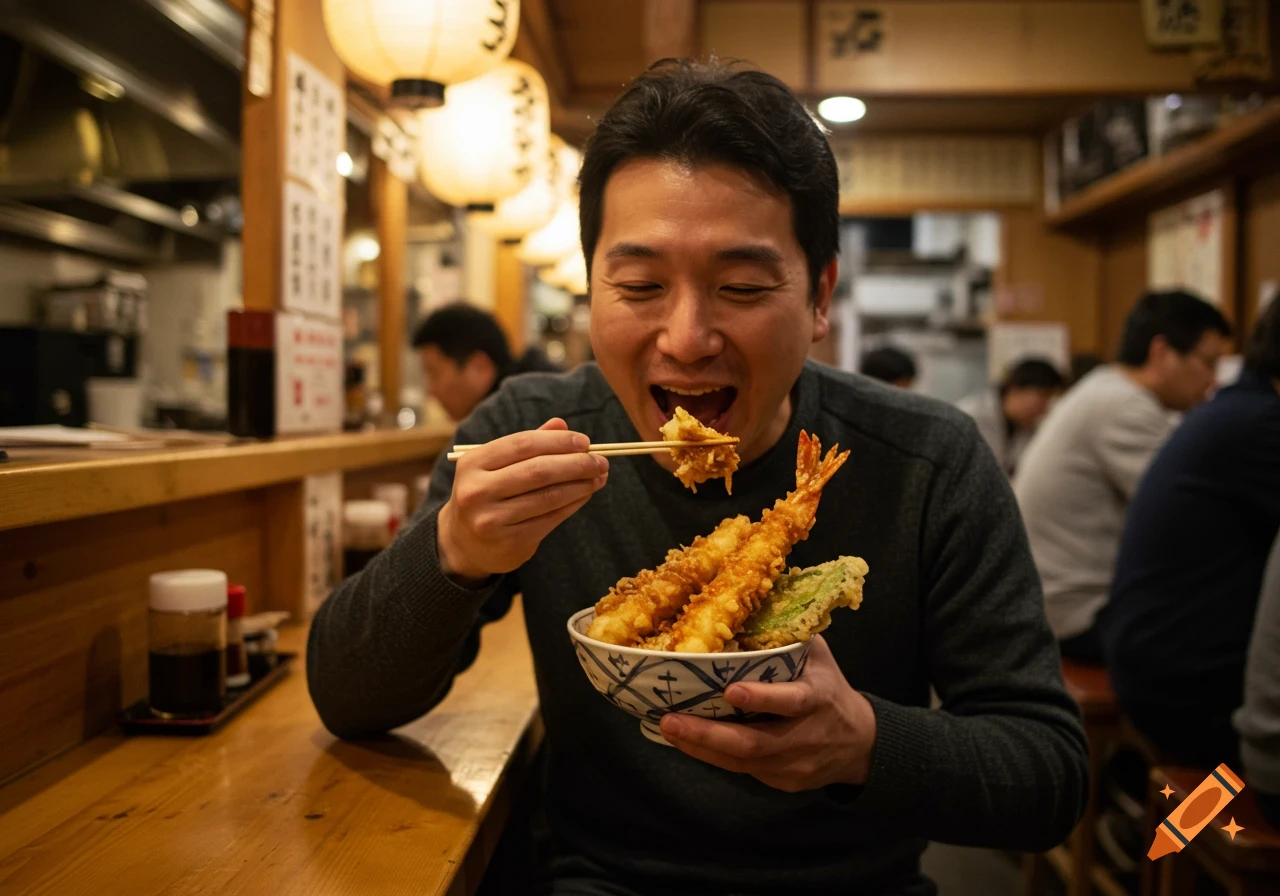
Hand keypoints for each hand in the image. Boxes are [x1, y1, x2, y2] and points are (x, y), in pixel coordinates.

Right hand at [437, 418, 607, 581]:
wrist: (464, 543)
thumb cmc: (488, 494)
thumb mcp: (496, 465)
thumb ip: (528, 444)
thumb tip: (563, 425)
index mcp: (473, 463)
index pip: (523, 444)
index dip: (558, 441)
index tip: (585, 442)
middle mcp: (477, 491)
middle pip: (539, 470)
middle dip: (577, 464)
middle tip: (601, 462)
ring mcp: (492, 519)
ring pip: (549, 496)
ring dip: (580, 485)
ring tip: (598, 477)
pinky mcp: (510, 542)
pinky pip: (551, 518)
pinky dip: (573, 504)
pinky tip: (585, 495)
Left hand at [659, 636, 876, 791]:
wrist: (860, 744)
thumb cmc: (830, 688)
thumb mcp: (820, 657)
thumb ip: (790, 636)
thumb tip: (753, 600)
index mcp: (818, 698)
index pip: (791, 701)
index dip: (761, 698)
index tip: (728, 690)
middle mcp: (805, 736)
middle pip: (755, 743)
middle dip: (709, 734)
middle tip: (671, 720)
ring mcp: (794, 765)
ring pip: (742, 762)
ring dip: (701, 747)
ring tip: (668, 728)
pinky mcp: (782, 782)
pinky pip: (742, 770)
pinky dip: (713, 757)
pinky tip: (687, 742)